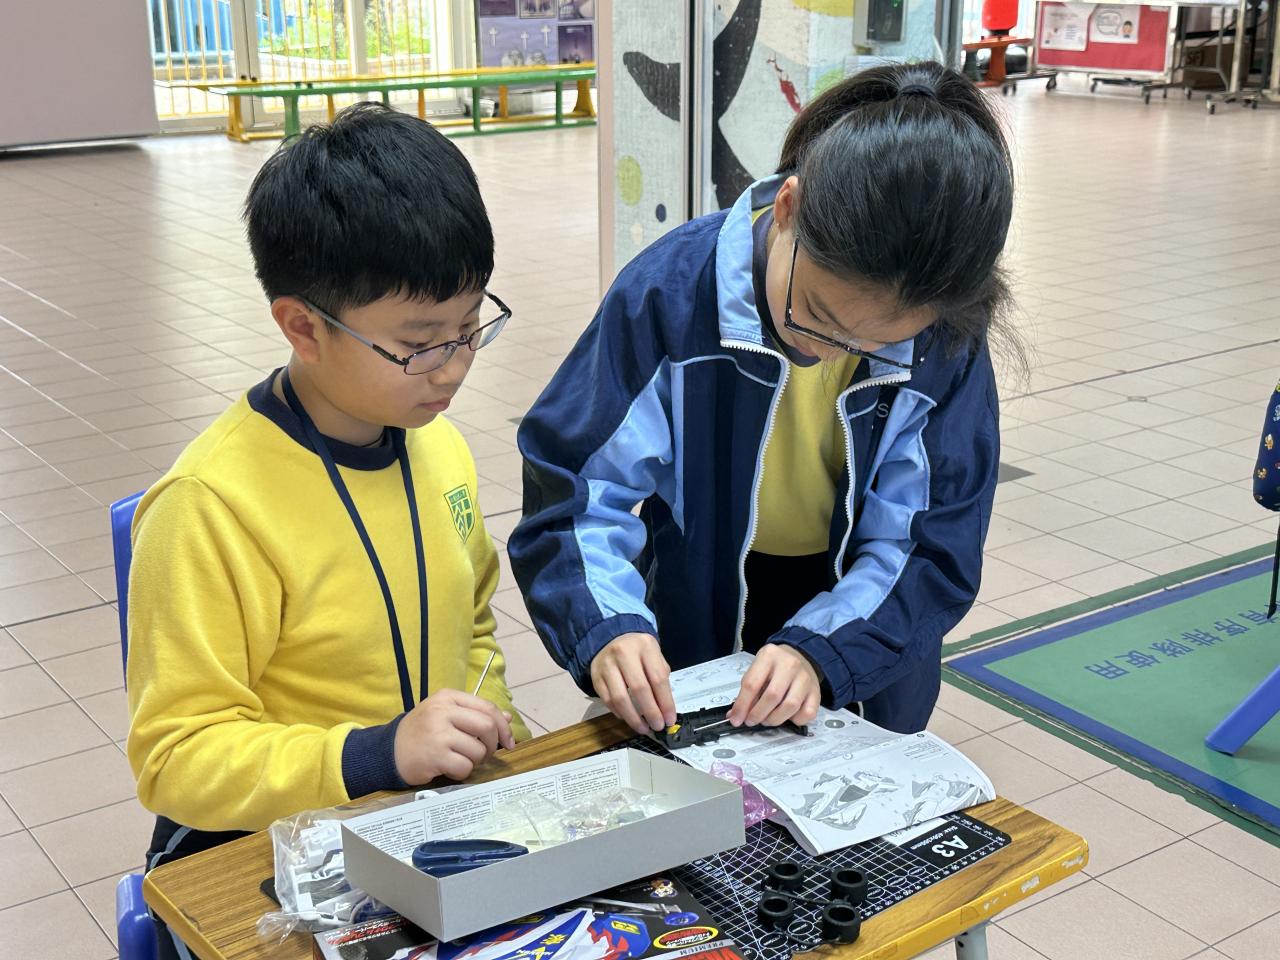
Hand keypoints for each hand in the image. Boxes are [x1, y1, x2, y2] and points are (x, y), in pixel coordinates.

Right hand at [393, 688, 516, 784]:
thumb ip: (474, 714)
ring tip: (461, 760)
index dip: (502, 726)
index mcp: (447, 697)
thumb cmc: (421, 732)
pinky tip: (451, 769)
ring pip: (478, 750)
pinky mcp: (435, 756)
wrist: (389, 752)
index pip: (487, 707)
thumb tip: (507, 718)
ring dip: (476, 761)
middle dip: (493, 744)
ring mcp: (438, 734)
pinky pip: (465, 767)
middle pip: (487, 726)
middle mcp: (442, 712)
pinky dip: (463, 772)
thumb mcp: (446, 715)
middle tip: (485, 754)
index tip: (508, 741)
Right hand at [589, 632, 677, 734]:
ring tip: (643, 728)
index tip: (670, 719)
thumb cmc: (638, 652)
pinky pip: (608, 700)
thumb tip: (666, 711)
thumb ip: (661, 679)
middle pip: (639, 688)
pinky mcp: (596, 677)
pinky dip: (619, 713)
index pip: (658, 678)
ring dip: (633, 718)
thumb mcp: (654, 656)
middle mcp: (624, 653)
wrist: (610, 640)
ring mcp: (607, 665)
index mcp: (645, 646)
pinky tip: (629, 718)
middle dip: (651, 712)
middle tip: (658, 726)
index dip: (665, 702)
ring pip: (620, 698)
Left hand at [729, 645, 820, 727]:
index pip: (752, 684)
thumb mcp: (758, 669)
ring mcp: (805, 678)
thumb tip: (736, 714)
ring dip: (774, 719)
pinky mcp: (816, 691)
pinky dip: (795, 720)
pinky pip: (807, 713)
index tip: (736, 718)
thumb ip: (747, 690)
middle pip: (772, 696)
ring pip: (790, 706)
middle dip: (758, 714)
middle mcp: (789, 664)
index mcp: (769, 656)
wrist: (801, 656)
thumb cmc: (776, 665)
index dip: (742, 706)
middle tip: (751, 720)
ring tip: (767, 719)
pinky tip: (787, 716)